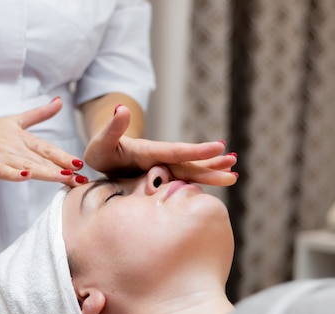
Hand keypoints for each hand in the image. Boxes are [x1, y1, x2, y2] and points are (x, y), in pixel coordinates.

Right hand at [0, 97, 87, 184]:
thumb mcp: (16, 121)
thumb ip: (40, 114)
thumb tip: (59, 101)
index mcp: (24, 139)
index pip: (48, 150)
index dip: (64, 157)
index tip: (81, 165)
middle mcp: (15, 147)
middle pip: (42, 160)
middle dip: (61, 170)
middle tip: (80, 178)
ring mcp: (0, 156)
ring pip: (26, 165)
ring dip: (45, 171)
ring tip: (62, 177)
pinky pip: (1, 169)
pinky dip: (12, 173)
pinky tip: (25, 176)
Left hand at [84, 105, 237, 185]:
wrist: (103, 157)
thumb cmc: (100, 150)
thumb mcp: (101, 141)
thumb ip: (112, 128)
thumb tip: (120, 108)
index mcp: (148, 151)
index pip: (175, 152)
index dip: (195, 151)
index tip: (219, 147)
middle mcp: (160, 159)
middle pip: (189, 163)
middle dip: (211, 164)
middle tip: (234, 163)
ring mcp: (163, 168)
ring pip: (190, 172)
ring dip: (211, 173)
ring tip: (233, 175)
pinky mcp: (161, 178)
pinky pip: (183, 182)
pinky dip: (200, 183)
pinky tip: (216, 183)